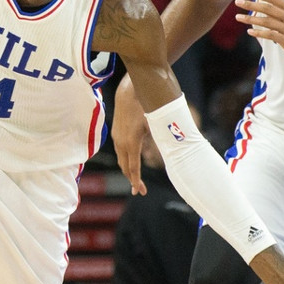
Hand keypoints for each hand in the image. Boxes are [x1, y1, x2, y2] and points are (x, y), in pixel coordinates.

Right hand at [111, 77, 146, 195]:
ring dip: (128, 170)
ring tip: (136, 179)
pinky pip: (120, 151)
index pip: (133, 168)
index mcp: (132, 142)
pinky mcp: (115, 132)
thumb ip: (157, 141)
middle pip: (125, 167)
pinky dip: (125, 160)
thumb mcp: (154, 125)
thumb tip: (168, 153)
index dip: (136, 181)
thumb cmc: (145, 106)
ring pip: (121, 159)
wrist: (128, 92)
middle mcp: (121, 142)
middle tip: (140, 191)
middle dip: (132, 180)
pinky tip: (131, 162)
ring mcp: (116, 137)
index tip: (139, 191)